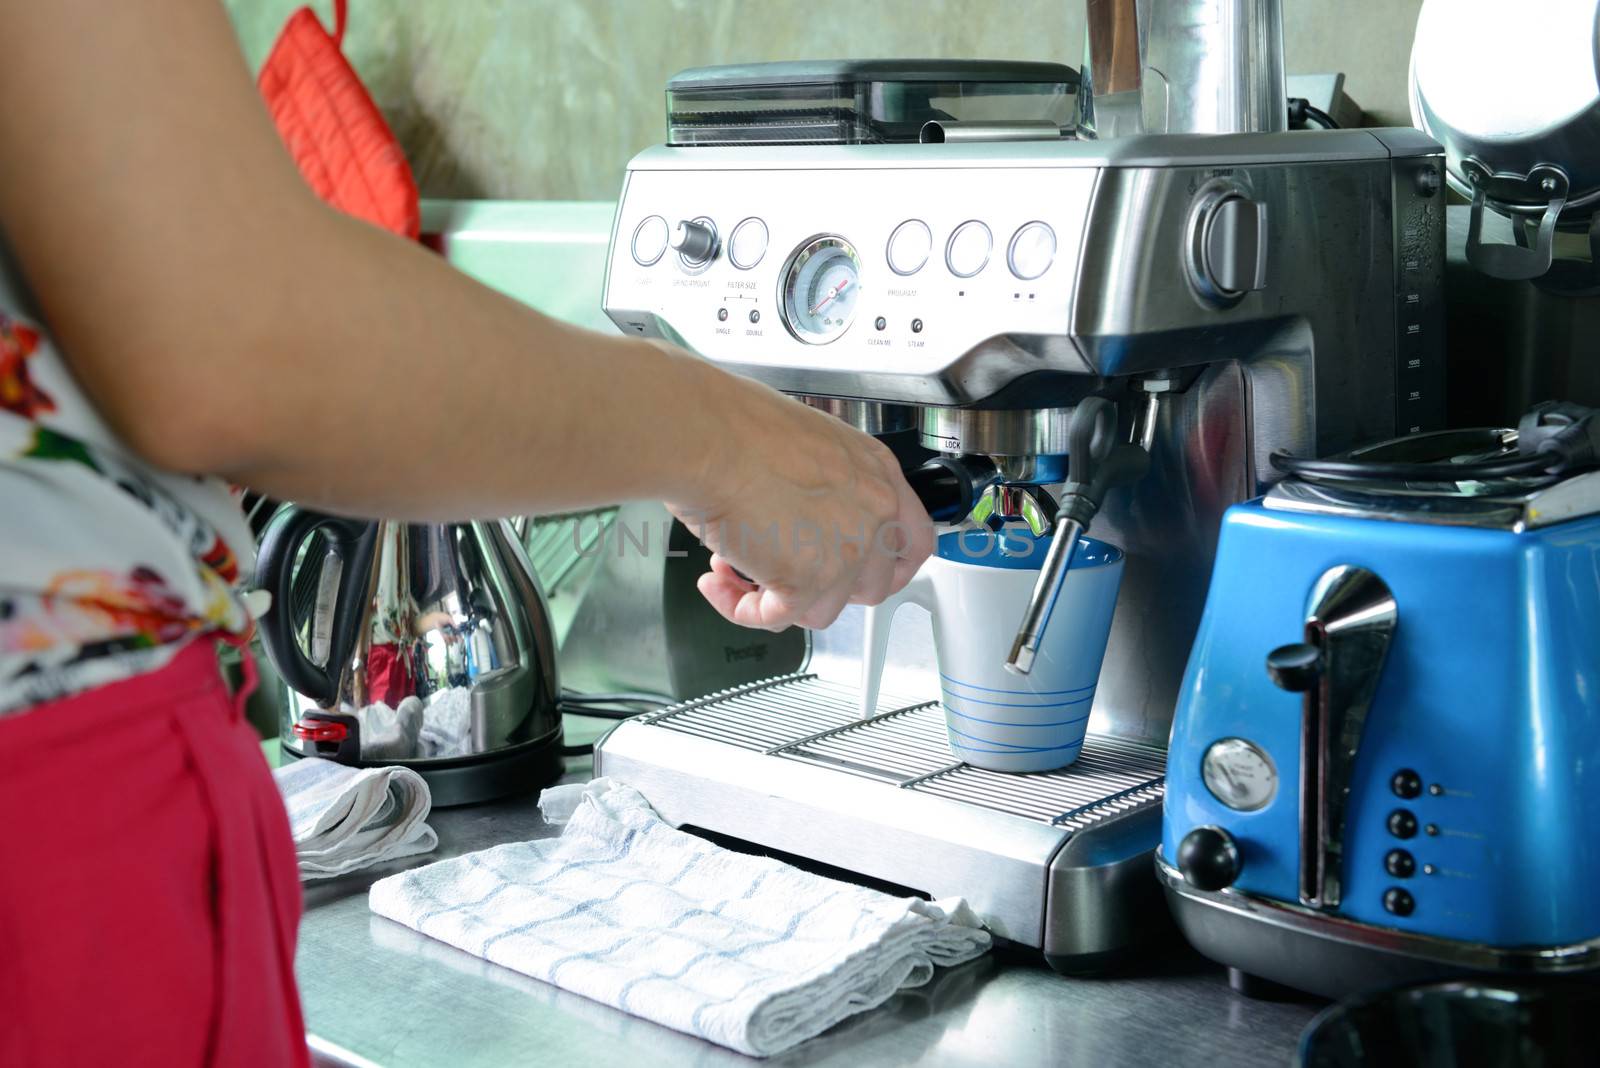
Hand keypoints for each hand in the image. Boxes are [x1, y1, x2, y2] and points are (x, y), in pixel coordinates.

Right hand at [665, 368, 934, 631]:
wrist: (707, 435)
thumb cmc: (737, 425)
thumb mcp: (807, 443)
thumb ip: (824, 486)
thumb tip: (804, 514)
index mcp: (877, 473)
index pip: (914, 541)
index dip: (887, 567)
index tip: (863, 573)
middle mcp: (872, 513)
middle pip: (873, 586)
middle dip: (828, 587)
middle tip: (788, 568)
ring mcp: (844, 550)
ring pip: (824, 609)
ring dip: (779, 597)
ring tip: (736, 566)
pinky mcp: (804, 580)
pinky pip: (777, 618)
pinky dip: (742, 609)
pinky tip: (719, 584)